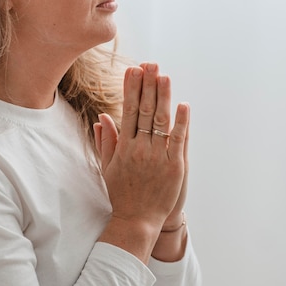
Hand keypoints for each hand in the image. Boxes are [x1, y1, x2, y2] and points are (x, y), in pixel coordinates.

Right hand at [94, 63, 189, 261]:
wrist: (137, 220)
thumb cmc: (122, 194)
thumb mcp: (107, 167)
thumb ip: (106, 141)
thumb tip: (102, 118)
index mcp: (123, 147)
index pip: (128, 111)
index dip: (131, 89)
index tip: (132, 71)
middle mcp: (139, 149)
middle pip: (144, 111)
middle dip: (147, 86)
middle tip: (149, 64)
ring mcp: (157, 157)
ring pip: (161, 121)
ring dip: (163, 96)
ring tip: (164, 76)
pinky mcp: (175, 166)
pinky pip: (179, 139)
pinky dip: (181, 122)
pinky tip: (182, 105)